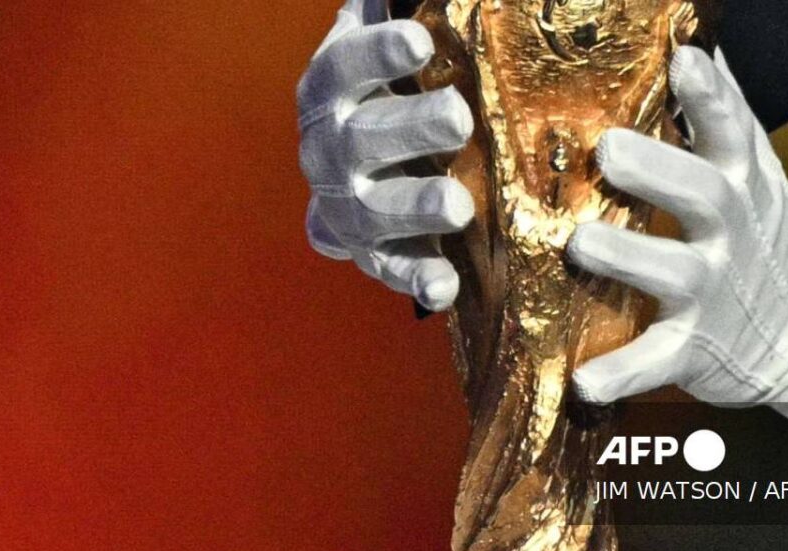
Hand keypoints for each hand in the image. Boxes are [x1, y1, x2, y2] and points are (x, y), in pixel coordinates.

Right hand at [298, 0, 473, 310]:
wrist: (355, 169)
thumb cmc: (391, 89)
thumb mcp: (387, 42)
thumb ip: (398, 8)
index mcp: (329, 89)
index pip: (343, 67)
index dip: (376, 53)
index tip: (420, 41)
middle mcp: (327, 150)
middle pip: (358, 140)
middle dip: (408, 130)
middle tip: (460, 118)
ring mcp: (346, 206)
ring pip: (370, 210)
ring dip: (413, 208)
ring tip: (459, 206)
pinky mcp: (372, 252)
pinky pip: (390, 269)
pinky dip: (415, 278)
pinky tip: (444, 286)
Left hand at [567, 47, 787, 426]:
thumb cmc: (759, 237)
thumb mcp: (755, 173)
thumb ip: (722, 117)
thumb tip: (694, 44)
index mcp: (742, 184)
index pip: (731, 130)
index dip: (709, 96)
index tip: (685, 61)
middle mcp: (729, 235)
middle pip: (701, 194)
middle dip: (658, 171)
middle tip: (609, 149)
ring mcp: (711, 293)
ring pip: (670, 272)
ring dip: (626, 257)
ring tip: (581, 242)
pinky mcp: (693, 348)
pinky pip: (654, 362)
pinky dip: (621, 375)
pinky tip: (584, 382)